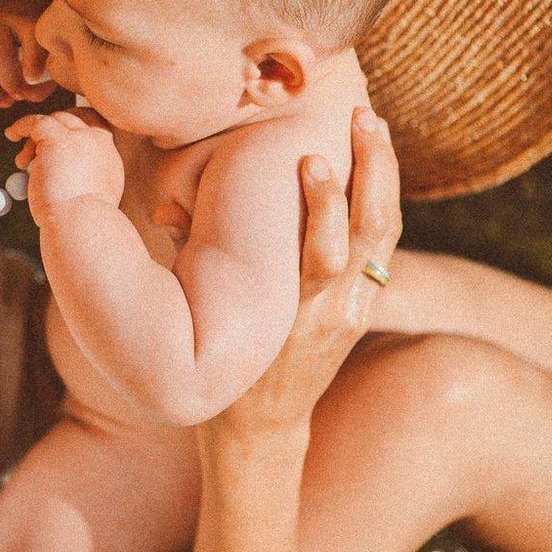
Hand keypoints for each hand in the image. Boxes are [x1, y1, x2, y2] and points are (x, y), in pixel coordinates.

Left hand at [7, 108, 125, 212]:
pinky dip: (22, 126)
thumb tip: (60, 176)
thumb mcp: (90, 197)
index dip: (75, 130)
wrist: (81, 226)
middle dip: (54, 133)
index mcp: (109, 157)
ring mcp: (79, 138)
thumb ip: (81, 179)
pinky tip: (11, 134)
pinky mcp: (56, 139)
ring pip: (55, 121)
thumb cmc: (82, 222)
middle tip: (36, 153)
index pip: (95, 128)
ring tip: (22, 163)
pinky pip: (36, 122)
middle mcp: (98, 143)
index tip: (59, 142)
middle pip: (73, 120)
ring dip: (36, 137)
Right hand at [205, 107, 400, 438]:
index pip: (324, 256)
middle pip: (371, 235)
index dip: (325, 207)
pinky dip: (378, 200)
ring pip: (385, 235)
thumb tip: (166, 208)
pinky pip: (382, 247)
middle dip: (371, 172)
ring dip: (382, 175)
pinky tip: (371, 161)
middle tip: (360, 119)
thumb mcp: (205, 324)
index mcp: (298, 318)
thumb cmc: (225, 375)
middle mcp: (336, 311)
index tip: (312, 160)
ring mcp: (356, 309)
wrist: (265, 431)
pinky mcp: (364, 306)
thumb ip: (192, 262)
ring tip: (369, 124)